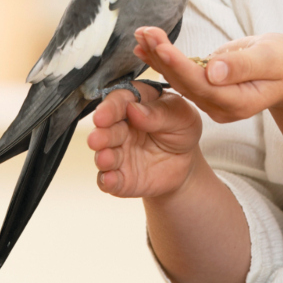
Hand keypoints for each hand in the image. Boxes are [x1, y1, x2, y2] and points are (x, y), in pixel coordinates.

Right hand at [87, 80, 202, 198]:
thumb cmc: (182, 130)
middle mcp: (120, 126)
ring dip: (102, 157)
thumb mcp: (182, 116)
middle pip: (106, 129)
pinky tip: (109, 180)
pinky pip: (109, 180)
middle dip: (102, 134)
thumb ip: (160, 113)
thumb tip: (134, 110)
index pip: (118, 100)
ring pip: (104, 154)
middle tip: (97, 139)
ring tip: (105, 158)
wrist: (186, 162)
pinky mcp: (120, 176)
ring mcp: (118, 152)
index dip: (109, 108)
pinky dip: (107, 181)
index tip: (103, 116)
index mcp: (135, 102)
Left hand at [133, 27, 282, 122]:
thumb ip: (242, 66)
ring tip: (141, 34)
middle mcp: (220, 106)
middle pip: (185, 82)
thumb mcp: (270, 60)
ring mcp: (211, 100)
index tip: (161, 46)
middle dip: (163, 57)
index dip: (180, 66)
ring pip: (178, 79)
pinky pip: (181, 74)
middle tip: (145, 33)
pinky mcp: (206, 89)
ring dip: (158, 56)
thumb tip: (213, 70)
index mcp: (237, 103)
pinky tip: (145, 47)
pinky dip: (163, 59)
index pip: (202, 84)